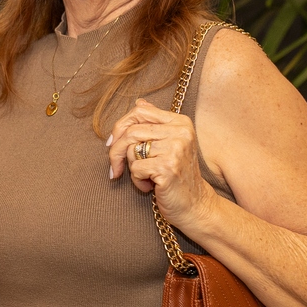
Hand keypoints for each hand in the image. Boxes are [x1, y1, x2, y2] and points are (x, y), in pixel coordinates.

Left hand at [106, 99, 218, 228]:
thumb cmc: (177, 175)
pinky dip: (137, 181)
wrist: (195, 204)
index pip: (139, 111)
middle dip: (116, 151)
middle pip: (131, 131)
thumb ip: (155, 123)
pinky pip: (136, 168)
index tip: (111, 144)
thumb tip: (139, 102)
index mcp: (180, 122)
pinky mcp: (168, 167)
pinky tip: (151, 187)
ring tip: (146, 178)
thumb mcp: (170, 144)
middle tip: (116, 167)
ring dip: (132, 169)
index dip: (120, 127)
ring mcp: (176, 149)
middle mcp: (180, 132)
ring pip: (132, 150)